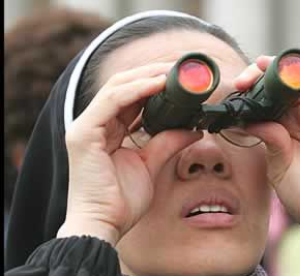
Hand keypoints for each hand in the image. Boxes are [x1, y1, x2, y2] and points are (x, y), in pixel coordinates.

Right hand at [57, 63, 202, 245]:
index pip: (130, 98)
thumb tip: (193, 128)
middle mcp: (95, 125)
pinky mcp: (84, 133)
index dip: (153, 84)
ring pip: (117, 88)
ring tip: (173, 70)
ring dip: (146, 76)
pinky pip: (113, 102)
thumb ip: (168, 142)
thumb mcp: (151, 164)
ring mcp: (86, 127)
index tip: (179, 78)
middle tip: (179, 67)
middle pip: (123, 86)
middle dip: (152, 73)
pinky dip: (137, 90)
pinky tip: (159, 84)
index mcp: (107, 131)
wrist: (103, 226)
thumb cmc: (122, 200)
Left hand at [235, 56, 299, 235]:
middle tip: (250, 76)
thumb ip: (268, 138)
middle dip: (268, 74)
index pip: (272, 95)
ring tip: (272, 68)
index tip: (239, 85)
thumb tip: (248, 118)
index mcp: (287, 125)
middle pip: (289, 82)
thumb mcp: (277, 163)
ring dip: (292, 68)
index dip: (257, 85)